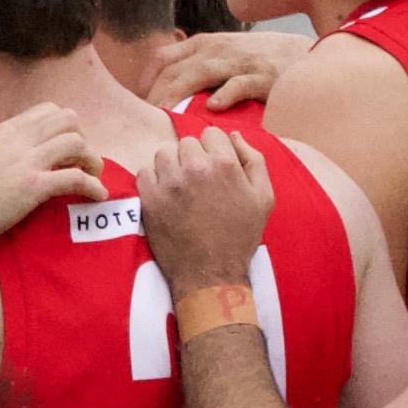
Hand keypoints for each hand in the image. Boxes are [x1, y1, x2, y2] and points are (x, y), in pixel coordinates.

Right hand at [0, 104, 108, 243]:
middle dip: (81, 139)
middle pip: (68, 120)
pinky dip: (93, 186)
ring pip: (77, 142)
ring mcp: (27, 160)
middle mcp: (18, 139)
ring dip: (92, 160)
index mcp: (3, 131)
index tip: (63, 147)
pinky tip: (98, 196)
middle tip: (81, 161)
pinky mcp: (33, 186)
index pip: (45, 111)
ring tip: (94, 177)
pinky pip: (76, 178)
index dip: (62, 127)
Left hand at [138, 129, 279, 293]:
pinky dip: (152, 180)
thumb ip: (254, 160)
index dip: (212, 149)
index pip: (211, 133)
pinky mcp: (150, 200)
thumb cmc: (239, 237)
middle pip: (186, 142)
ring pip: (163, 153)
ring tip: (179, 186)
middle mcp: (195, 169)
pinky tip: (164, 195)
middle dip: (191, 157)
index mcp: (225, 164)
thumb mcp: (264, 198)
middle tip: (196, 180)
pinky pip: (144, 173)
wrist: (210, 274)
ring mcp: (170, 184)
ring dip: (170, 165)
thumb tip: (233, 136)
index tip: (212, 168)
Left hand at [142, 29, 307, 117]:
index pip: (163, 58)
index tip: (136, 106)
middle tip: (143, 122)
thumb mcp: (223, 54)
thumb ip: (195, 65)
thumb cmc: (258, 60)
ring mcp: (239, 61)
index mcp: (204, 44)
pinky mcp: (262, 76)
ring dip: (178, 95)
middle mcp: (217, 49)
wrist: (303, 55)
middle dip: (156, 95)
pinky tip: (213, 108)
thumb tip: (164, 86)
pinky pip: (239, 84)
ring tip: (164, 116)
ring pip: (200, 74)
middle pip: (176, 70)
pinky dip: (225, 94)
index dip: (146, 81)